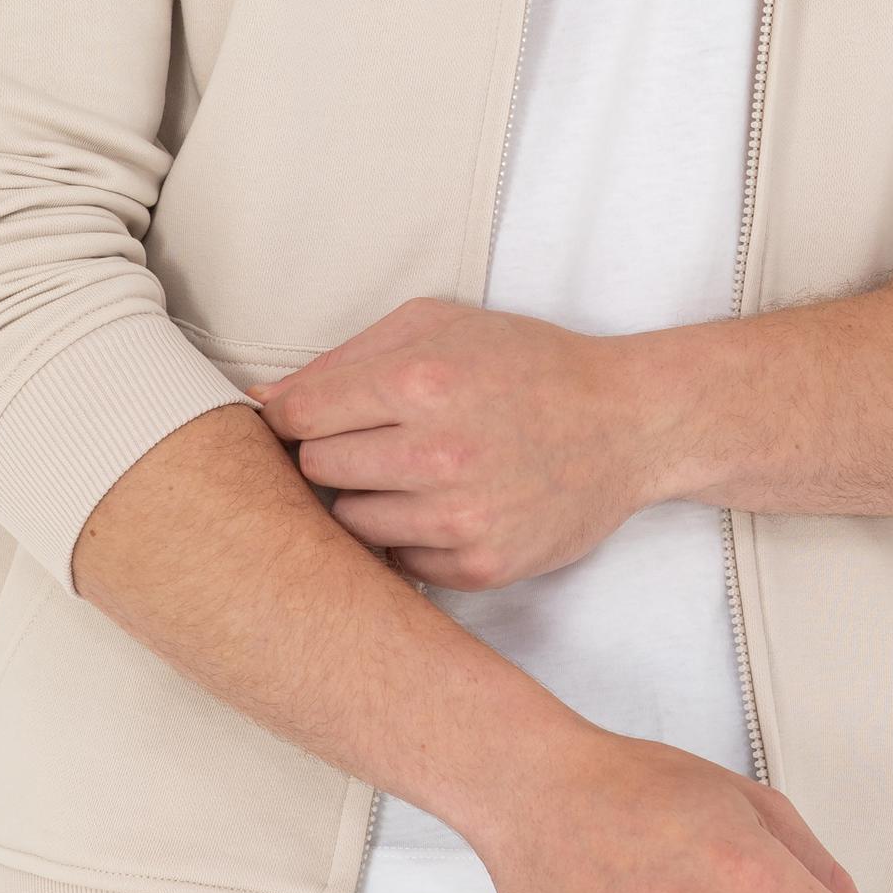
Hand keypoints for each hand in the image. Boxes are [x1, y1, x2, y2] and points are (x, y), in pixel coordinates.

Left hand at [246, 296, 660, 587]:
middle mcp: (439, 452)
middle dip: (332, 454)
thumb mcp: (441, 325)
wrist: (627, 424)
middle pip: (317, 471)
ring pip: (349, 524)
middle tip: (373, 442)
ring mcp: (461, 516)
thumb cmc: (528, 364)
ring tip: (411, 473)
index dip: (295, 416)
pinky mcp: (481, 566)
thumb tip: (265, 400)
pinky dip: (409, 538)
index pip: (300, 415)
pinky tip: (443, 505)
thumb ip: (348, 357)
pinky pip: (397, 562)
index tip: (312, 418)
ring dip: (367, 499)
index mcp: (422, 379)